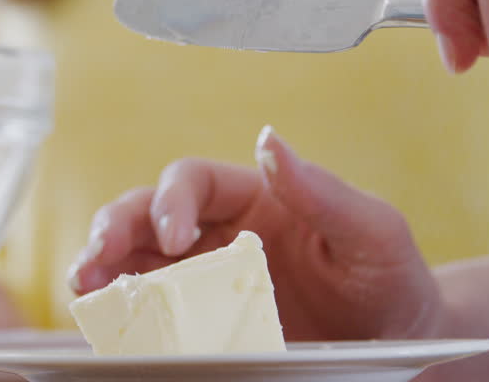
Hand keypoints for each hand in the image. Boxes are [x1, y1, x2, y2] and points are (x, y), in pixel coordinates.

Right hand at [66, 127, 440, 340]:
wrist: (403, 348)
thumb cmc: (391, 281)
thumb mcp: (374, 235)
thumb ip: (324, 193)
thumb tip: (269, 141)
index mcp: (253, 198)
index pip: (192, 181)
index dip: (172, 200)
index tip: (176, 236)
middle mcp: (218, 235)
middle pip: (145, 215)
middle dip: (114, 230)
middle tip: (95, 260)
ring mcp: (205, 283)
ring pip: (135, 262)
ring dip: (103, 269)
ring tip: (85, 287)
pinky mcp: (203, 329)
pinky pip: (151, 315)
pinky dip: (123, 315)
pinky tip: (110, 325)